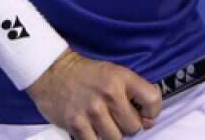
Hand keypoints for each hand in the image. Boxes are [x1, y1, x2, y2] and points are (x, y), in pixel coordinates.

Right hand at [25, 49, 161, 139]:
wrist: (51, 71)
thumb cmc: (86, 74)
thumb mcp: (114, 73)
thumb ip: (134, 93)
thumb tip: (148, 122)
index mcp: (121, 78)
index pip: (153, 100)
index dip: (151, 111)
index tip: (143, 113)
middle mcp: (109, 93)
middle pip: (134, 127)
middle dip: (127, 125)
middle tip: (115, 117)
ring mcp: (92, 110)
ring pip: (116, 139)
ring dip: (111, 134)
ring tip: (102, 123)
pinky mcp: (76, 123)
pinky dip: (95, 139)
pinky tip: (90, 129)